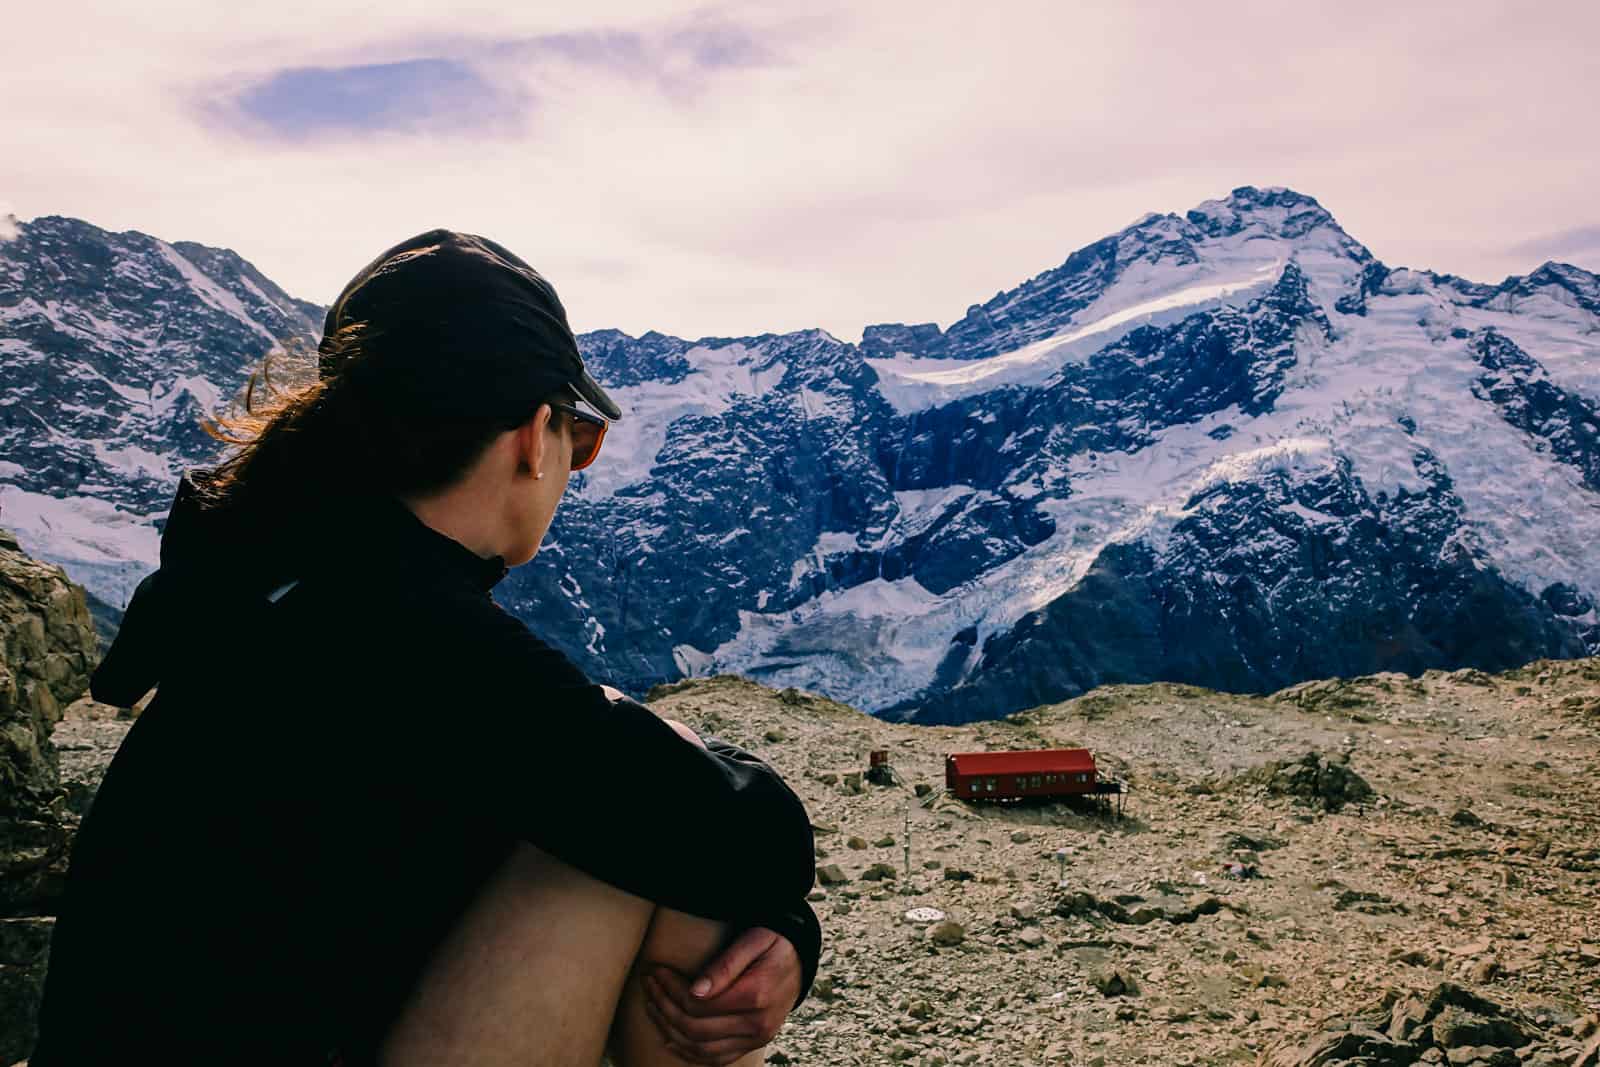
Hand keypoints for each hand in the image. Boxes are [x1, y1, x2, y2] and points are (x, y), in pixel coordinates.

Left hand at [641, 927, 800, 1065]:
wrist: (801, 959)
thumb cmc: (774, 942)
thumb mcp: (754, 940)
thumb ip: (726, 964)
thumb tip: (694, 990)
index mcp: (756, 995)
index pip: (699, 1005)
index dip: (670, 990)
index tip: (655, 971)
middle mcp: (758, 1024)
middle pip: (695, 1028)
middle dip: (664, 1007)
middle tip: (648, 984)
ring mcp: (757, 1038)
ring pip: (701, 1049)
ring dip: (670, 1030)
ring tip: (652, 1005)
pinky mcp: (754, 1044)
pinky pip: (716, 1059)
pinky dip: (689, 1053)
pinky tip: (669, 1037)